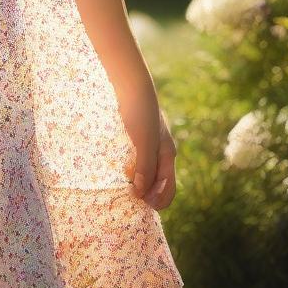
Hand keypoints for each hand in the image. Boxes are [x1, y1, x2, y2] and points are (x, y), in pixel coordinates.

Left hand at [117, 82, 177, 210]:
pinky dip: (130, 169)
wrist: (131, 86)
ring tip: (123, 185)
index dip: (156, 200)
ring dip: (137, 182)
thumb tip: (141, 192)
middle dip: (146, 193)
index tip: (138, 200)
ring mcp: (149, 145)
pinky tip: (119, 169)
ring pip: (146, 172)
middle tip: (129, 195)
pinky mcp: (137, 138)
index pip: (169, 189)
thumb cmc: (140, 113)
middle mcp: (161, 152)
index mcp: (168, 155)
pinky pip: (136, 160)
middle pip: (158, 183)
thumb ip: (145, 167)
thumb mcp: (144, 142)